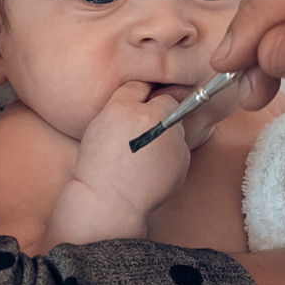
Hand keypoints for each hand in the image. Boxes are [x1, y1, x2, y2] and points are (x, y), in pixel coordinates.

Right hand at [46, 82, 192, 244]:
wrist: (107, 201)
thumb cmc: (102, 158)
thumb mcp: (108, 113)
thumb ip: (132, 90)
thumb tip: (149, 82)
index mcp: (156, 112)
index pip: (163, 95)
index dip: (147, 103)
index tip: (133, 115)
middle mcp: (174, 130)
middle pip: (171, 115)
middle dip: (156, 121)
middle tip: (131, 136)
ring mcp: (181, 153)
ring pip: (173, 136)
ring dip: (161, 140)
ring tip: (135, 155)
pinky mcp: (181, 172)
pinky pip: (174, 157)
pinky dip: (163, 160)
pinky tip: (143, 168)